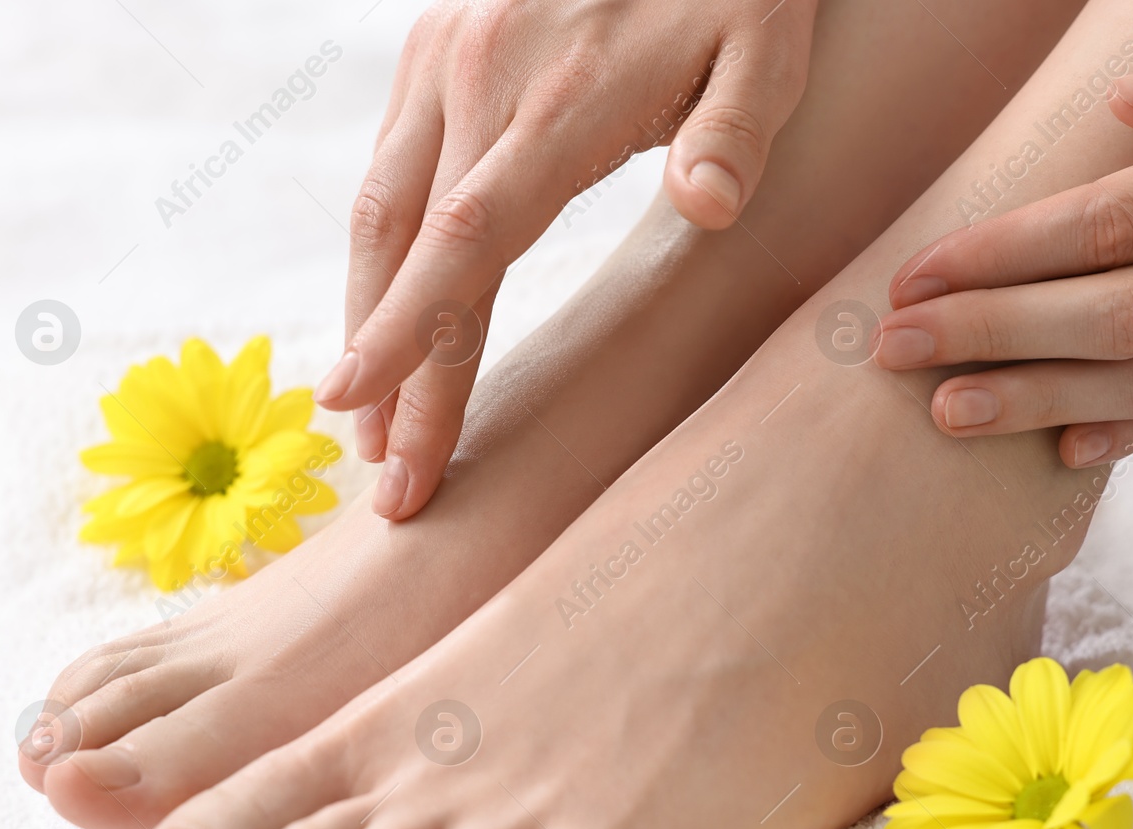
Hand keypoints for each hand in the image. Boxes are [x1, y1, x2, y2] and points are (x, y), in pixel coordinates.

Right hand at [321, 0, 816, 516]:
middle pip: (402, 245)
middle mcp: (475, 79)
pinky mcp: (431, 49)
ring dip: (366, 318)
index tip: (377, 424)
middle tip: (380, 474)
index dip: (417, 341)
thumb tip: (710, 208)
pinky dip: (380, 257)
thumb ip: (735, 130)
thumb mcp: (766, 49)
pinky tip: (387, 315)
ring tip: (368, 417)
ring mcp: (441, 59)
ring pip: (376, 211)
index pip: (469, 244)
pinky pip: (388, 170)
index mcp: (558, 102)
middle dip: (383, 366)